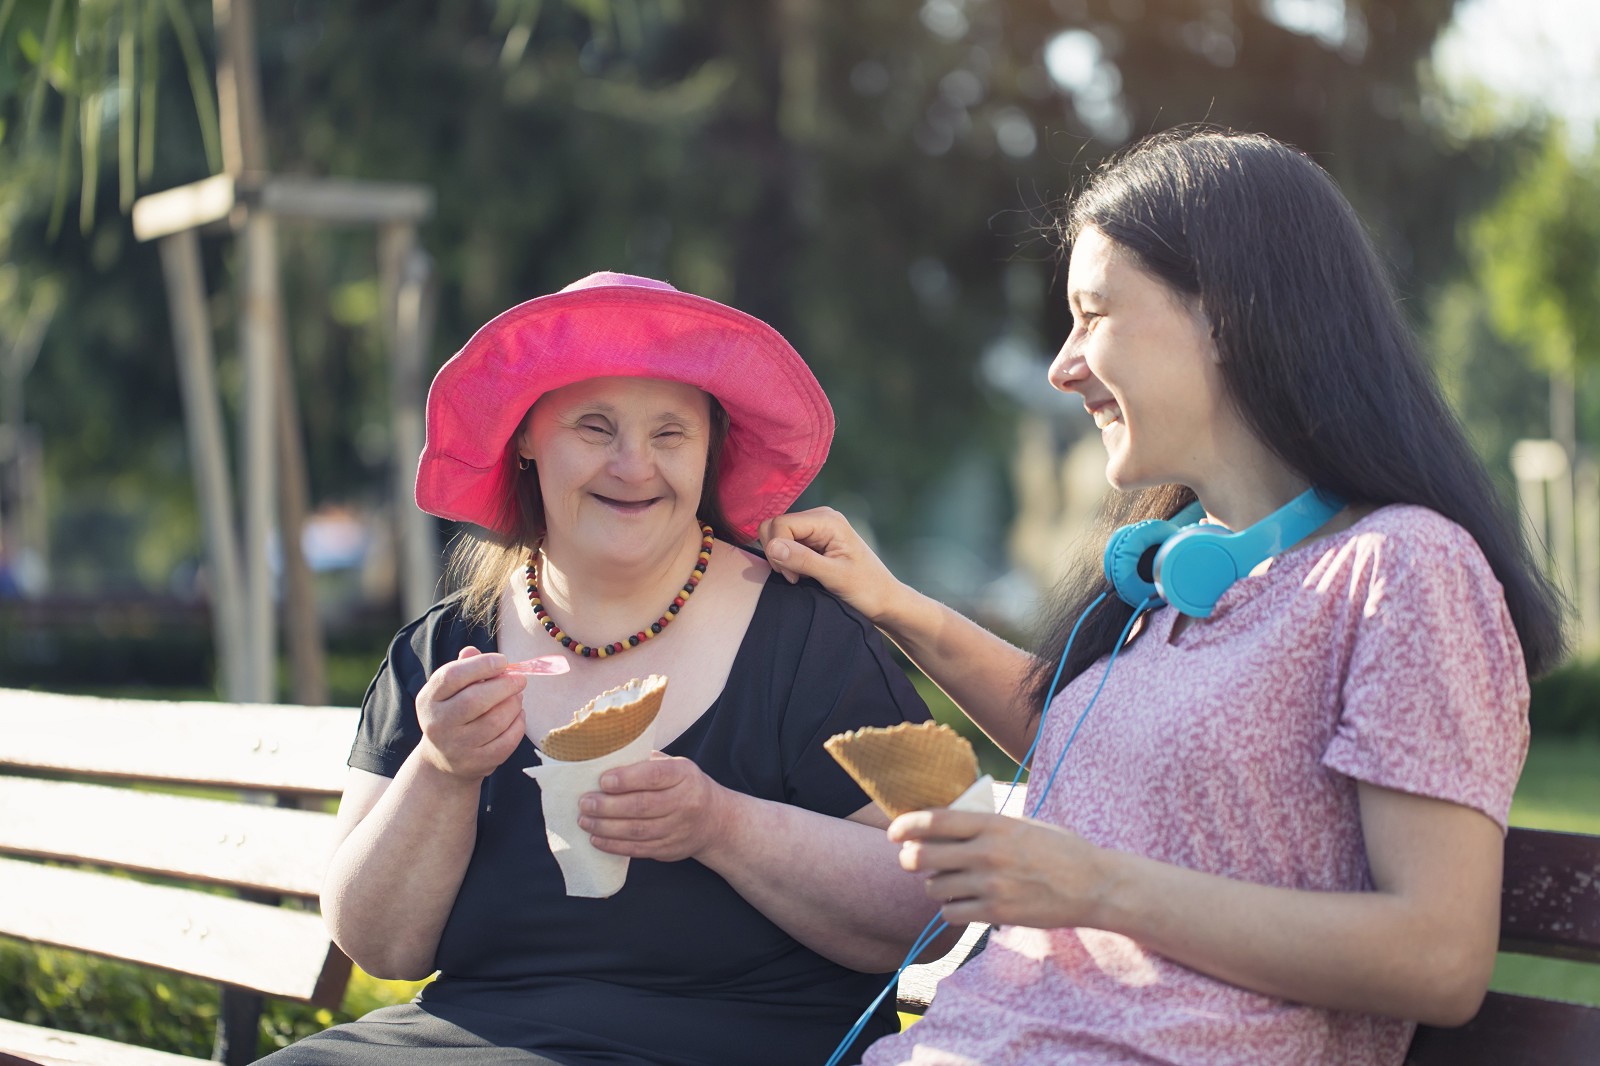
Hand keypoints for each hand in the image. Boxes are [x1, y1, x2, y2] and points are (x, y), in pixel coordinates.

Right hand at [414, 647, 526, 781]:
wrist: (445, 760)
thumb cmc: (453, 713)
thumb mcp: (450, 690)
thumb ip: (463, 668)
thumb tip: (473, 650)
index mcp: (429, 699)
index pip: (452, 676)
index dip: (481, 665)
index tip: (503, 660)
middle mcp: (438, 724)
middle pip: (475, 700)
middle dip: (504, 685)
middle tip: (520, 679)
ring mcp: (457, 747)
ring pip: (495, 721)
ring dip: (514, 704)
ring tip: (517, 697)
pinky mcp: (477, 763)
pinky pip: (507, 741)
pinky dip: (518, 724)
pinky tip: (517, 715)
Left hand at [577, 755, 732, 861]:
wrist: (715, 820)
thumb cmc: (683, 786)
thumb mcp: (674, 766)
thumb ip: (645, 763)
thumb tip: (604, 760)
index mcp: (684, 775)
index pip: (654, 776)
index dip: (627, 779)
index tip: (602, 781)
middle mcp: (685, 802)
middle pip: (642, 806)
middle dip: (608, 806)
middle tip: (584, 803)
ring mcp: (678, 829)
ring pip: (637, 830)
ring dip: (606, 827)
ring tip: (584, 820)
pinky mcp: (670, 850)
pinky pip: (638, 849)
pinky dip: (614, 846)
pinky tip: (596, 839)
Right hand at [758, 506, 902, 623]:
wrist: (884, 599)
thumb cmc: (867, 589)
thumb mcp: (834, 576)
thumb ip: (802, 560)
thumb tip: (772, 546)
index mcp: (827, 520)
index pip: (780, 524)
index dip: (778, 550)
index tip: (794, 576)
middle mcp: (820, 518)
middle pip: (775, 526)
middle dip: (777, 553)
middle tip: (795, 576)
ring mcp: (816, 528)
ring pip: (777, 536)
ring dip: (782, 559)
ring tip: (801, 576)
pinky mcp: (813, 541)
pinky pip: (786, 545)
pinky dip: (788, 561)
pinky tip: (803, 574)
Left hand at [890, 808, 1112, 929]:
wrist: (1094, 885)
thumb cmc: (1060, 849)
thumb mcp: (1023, 824)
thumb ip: (986, 824)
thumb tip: (946, 824)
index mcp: (994, 824)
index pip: (936, 821)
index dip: (906, 825)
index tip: (894, 832)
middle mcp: (987, 853)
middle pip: (923, 856)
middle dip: (910, 859)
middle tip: (913, 860)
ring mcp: (991, 885)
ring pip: (934, 887)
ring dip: (934, 885)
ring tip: (949, 882)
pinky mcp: (996, 913)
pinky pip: (951, 913)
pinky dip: (950, 909)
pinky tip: (962, 903)